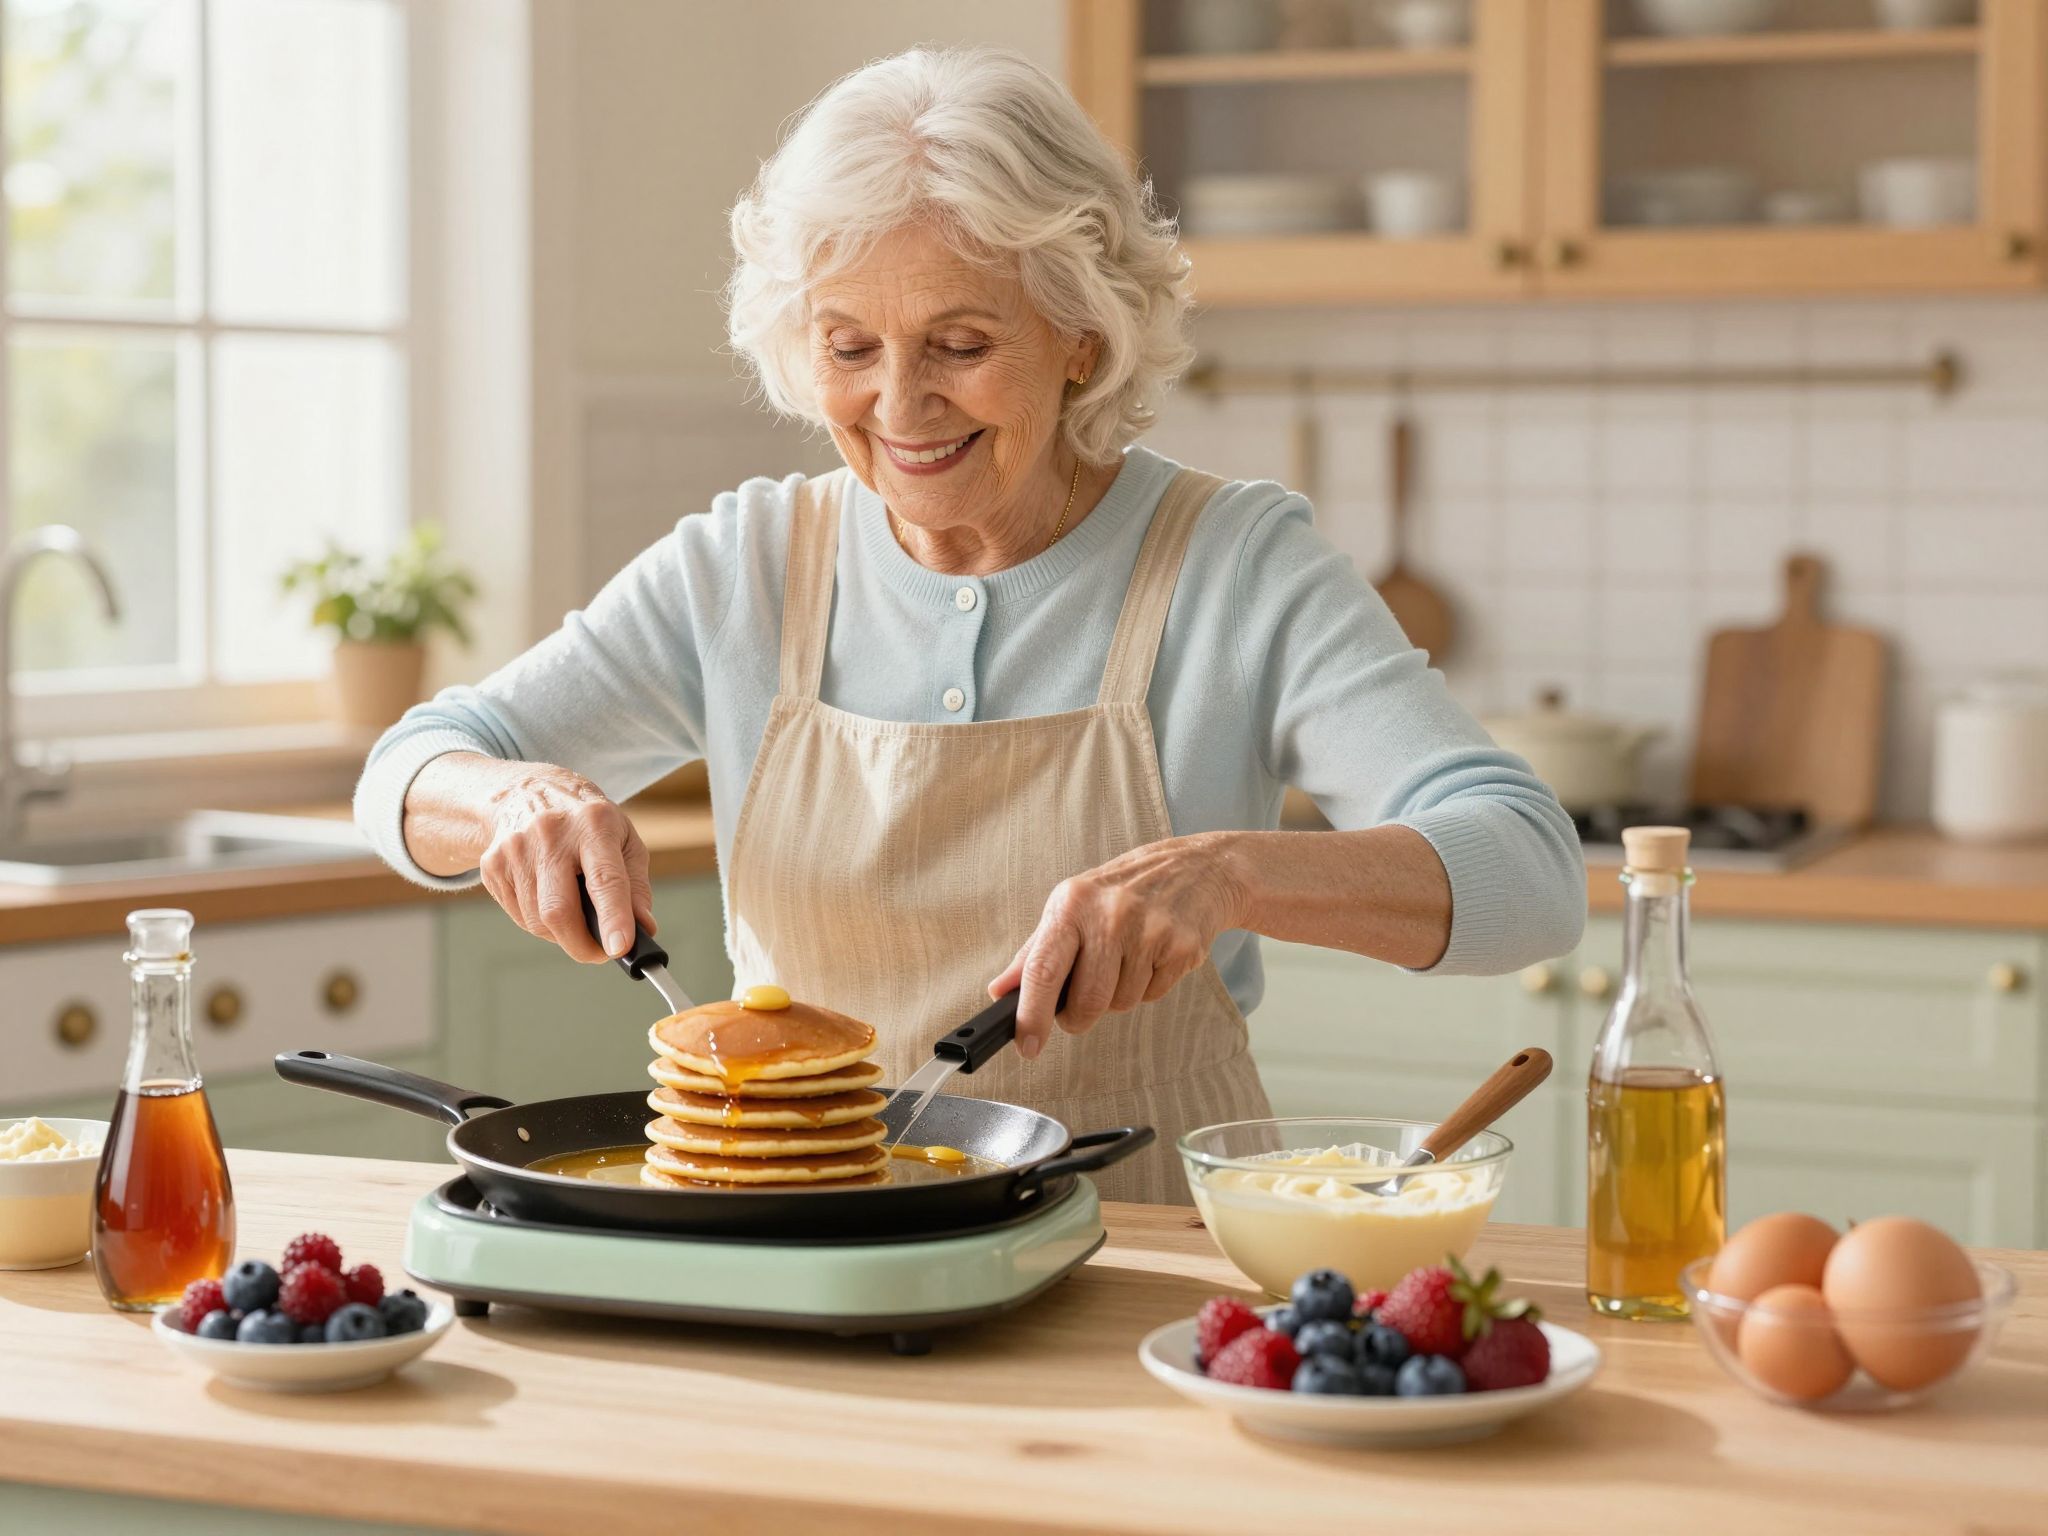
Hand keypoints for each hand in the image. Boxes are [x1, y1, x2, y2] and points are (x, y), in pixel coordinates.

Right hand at [476, 766, 654, 963]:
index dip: (613, 918)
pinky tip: (549, 898)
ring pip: (538, 921)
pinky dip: (540, 922)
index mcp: (594, 823)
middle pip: (559, 910)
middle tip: (600, 953)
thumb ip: (636, 887)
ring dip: (562, 933)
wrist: (528, 792)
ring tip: (575, 911)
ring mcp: (515, 849)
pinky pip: (519, 916)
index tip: (620, 948)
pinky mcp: (492, 865)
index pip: (604, 879)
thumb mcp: (624, 841)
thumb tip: (643, 928)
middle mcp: (550, 833)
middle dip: (582, 945)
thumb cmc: (587, 823)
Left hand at [988, 833, 1247, 1061]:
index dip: (1032, 1015)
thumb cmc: (1119, 893)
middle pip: (1086, 1001)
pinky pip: (1152, 996)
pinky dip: (1147, 987)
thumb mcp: (1070, 908)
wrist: (1192, 869)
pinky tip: (1151, 956)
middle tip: (1082, 999)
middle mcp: (1110, 914)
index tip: (1027, 1045)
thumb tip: (999, 992)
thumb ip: (1033, 954)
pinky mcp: (1182, 947)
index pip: (1044, 969)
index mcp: (1072, 904)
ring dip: (1118, 995)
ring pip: (1121, 1004)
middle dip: (1079, 1015)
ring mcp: (1150, 930)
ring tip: (1126, 958)